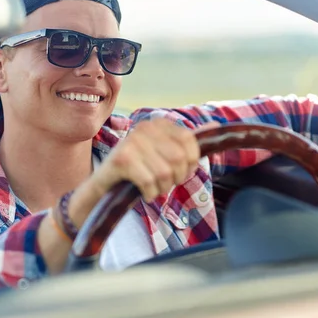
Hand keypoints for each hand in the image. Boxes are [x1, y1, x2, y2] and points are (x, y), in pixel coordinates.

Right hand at [80, 119, 218, 203]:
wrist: (102, 188)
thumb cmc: (137, 173)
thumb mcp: (162, 154)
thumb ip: (185, 146)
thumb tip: (216, 130)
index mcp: (158, 123)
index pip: (190, 142)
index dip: (190, 163)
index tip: (180, 173)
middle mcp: (145, 127)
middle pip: (179, 159)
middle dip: (175, 179)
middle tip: (162, 183)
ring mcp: (132, 142)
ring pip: (165, 174)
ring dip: (161, 188)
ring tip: (151, 187)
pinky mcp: (122, 160)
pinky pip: (150, 182)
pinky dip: (149, 193)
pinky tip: (142, 192)